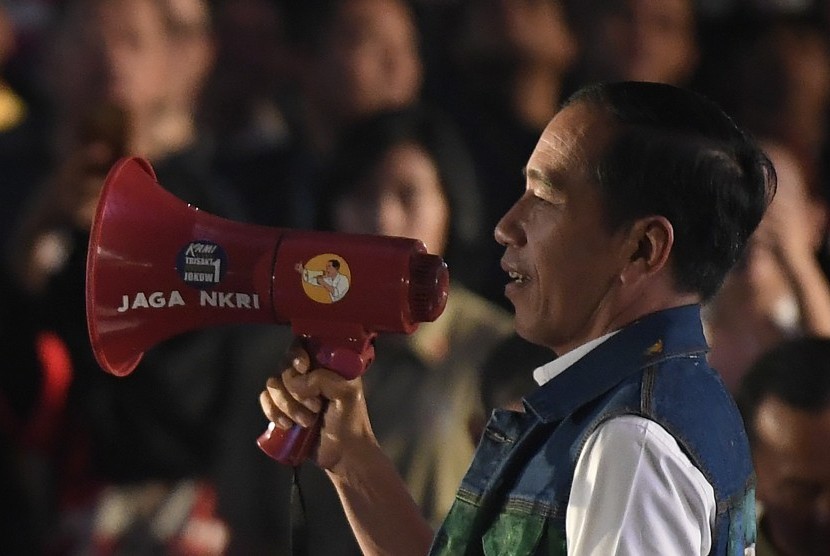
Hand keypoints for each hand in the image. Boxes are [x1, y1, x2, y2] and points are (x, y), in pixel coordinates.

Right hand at [259, 340, 377, 472]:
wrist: (342, 455)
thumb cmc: (350, 423)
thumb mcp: (347, 394)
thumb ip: (324, 379)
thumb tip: (296, 382)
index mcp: (327, 364)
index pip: (303, 344)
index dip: (298, 354)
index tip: (303, 368)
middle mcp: (308, 374)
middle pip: (284, 364)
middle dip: (296, 389)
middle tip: (315, 406)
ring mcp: (293, 391)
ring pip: (273, 383)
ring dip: (287, 405)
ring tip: (307, 422)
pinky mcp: (282, 408)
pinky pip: (265, 399)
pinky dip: (273, 411)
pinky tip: (287, 425)